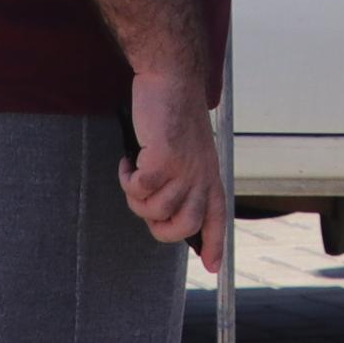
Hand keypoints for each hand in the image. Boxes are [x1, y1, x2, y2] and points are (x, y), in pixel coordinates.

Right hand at [121, 64, 225, 271]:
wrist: (171, 77)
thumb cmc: (174, 113)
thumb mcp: (190, 149)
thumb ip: (185, 177)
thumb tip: (167, 209)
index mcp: (210, 173)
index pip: (217, 216)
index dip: (215, 244)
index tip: (213, 266)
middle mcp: (201, 174)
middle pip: (182, 226)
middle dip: (158, 227)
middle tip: (145, 206)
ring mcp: (184, 168)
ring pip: (153, 209)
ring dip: (136, 197)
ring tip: (135, 172)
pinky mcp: (164, 159)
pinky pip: (138, 188)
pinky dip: (126, 177)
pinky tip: (128, 160)